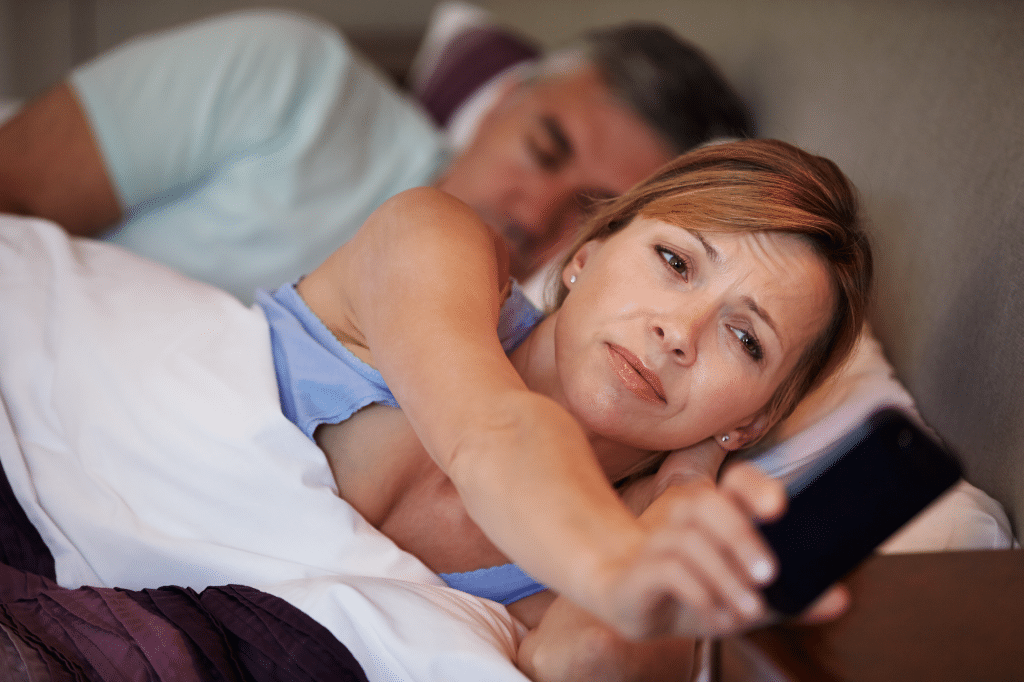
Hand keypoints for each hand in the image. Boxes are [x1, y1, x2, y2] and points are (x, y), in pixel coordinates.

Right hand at [594, 463, 788, 638]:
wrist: (629, 599)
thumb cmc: (693, 590)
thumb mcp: (746, 596)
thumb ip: (791, 598)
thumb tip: (840, 599)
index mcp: (716, 511)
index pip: (737, 480)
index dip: (757, 488)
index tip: (778, 510)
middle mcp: (684, 515)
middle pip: (709, 504)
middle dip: (741, 537)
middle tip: (768, 575)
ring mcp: (658, 539)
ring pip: (690, 541)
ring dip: (725, 576)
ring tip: (749, 610)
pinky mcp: (640, 569)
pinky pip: (668, 570)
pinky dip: (699, 594)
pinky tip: (717, 617)